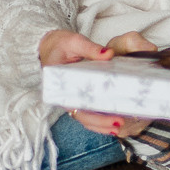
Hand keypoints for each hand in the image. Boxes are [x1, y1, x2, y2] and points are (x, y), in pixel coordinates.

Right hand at [43, 28, 157, 137]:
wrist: (49, 46)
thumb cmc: (59, 44)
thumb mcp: (73, 42)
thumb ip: (90, 48)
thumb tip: (109, 54)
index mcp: (60, 86)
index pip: (76, 107)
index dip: (93, 116)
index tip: (108, 117)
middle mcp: (65, 96)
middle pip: (82, 117)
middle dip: (101, 123)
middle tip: (120, 122)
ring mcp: (71, 98)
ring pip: (85, 118)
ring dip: (101, 125)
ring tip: (120, 126)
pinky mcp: (78, 96)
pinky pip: (88, 112)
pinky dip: (99, 118)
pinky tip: (113, 120)